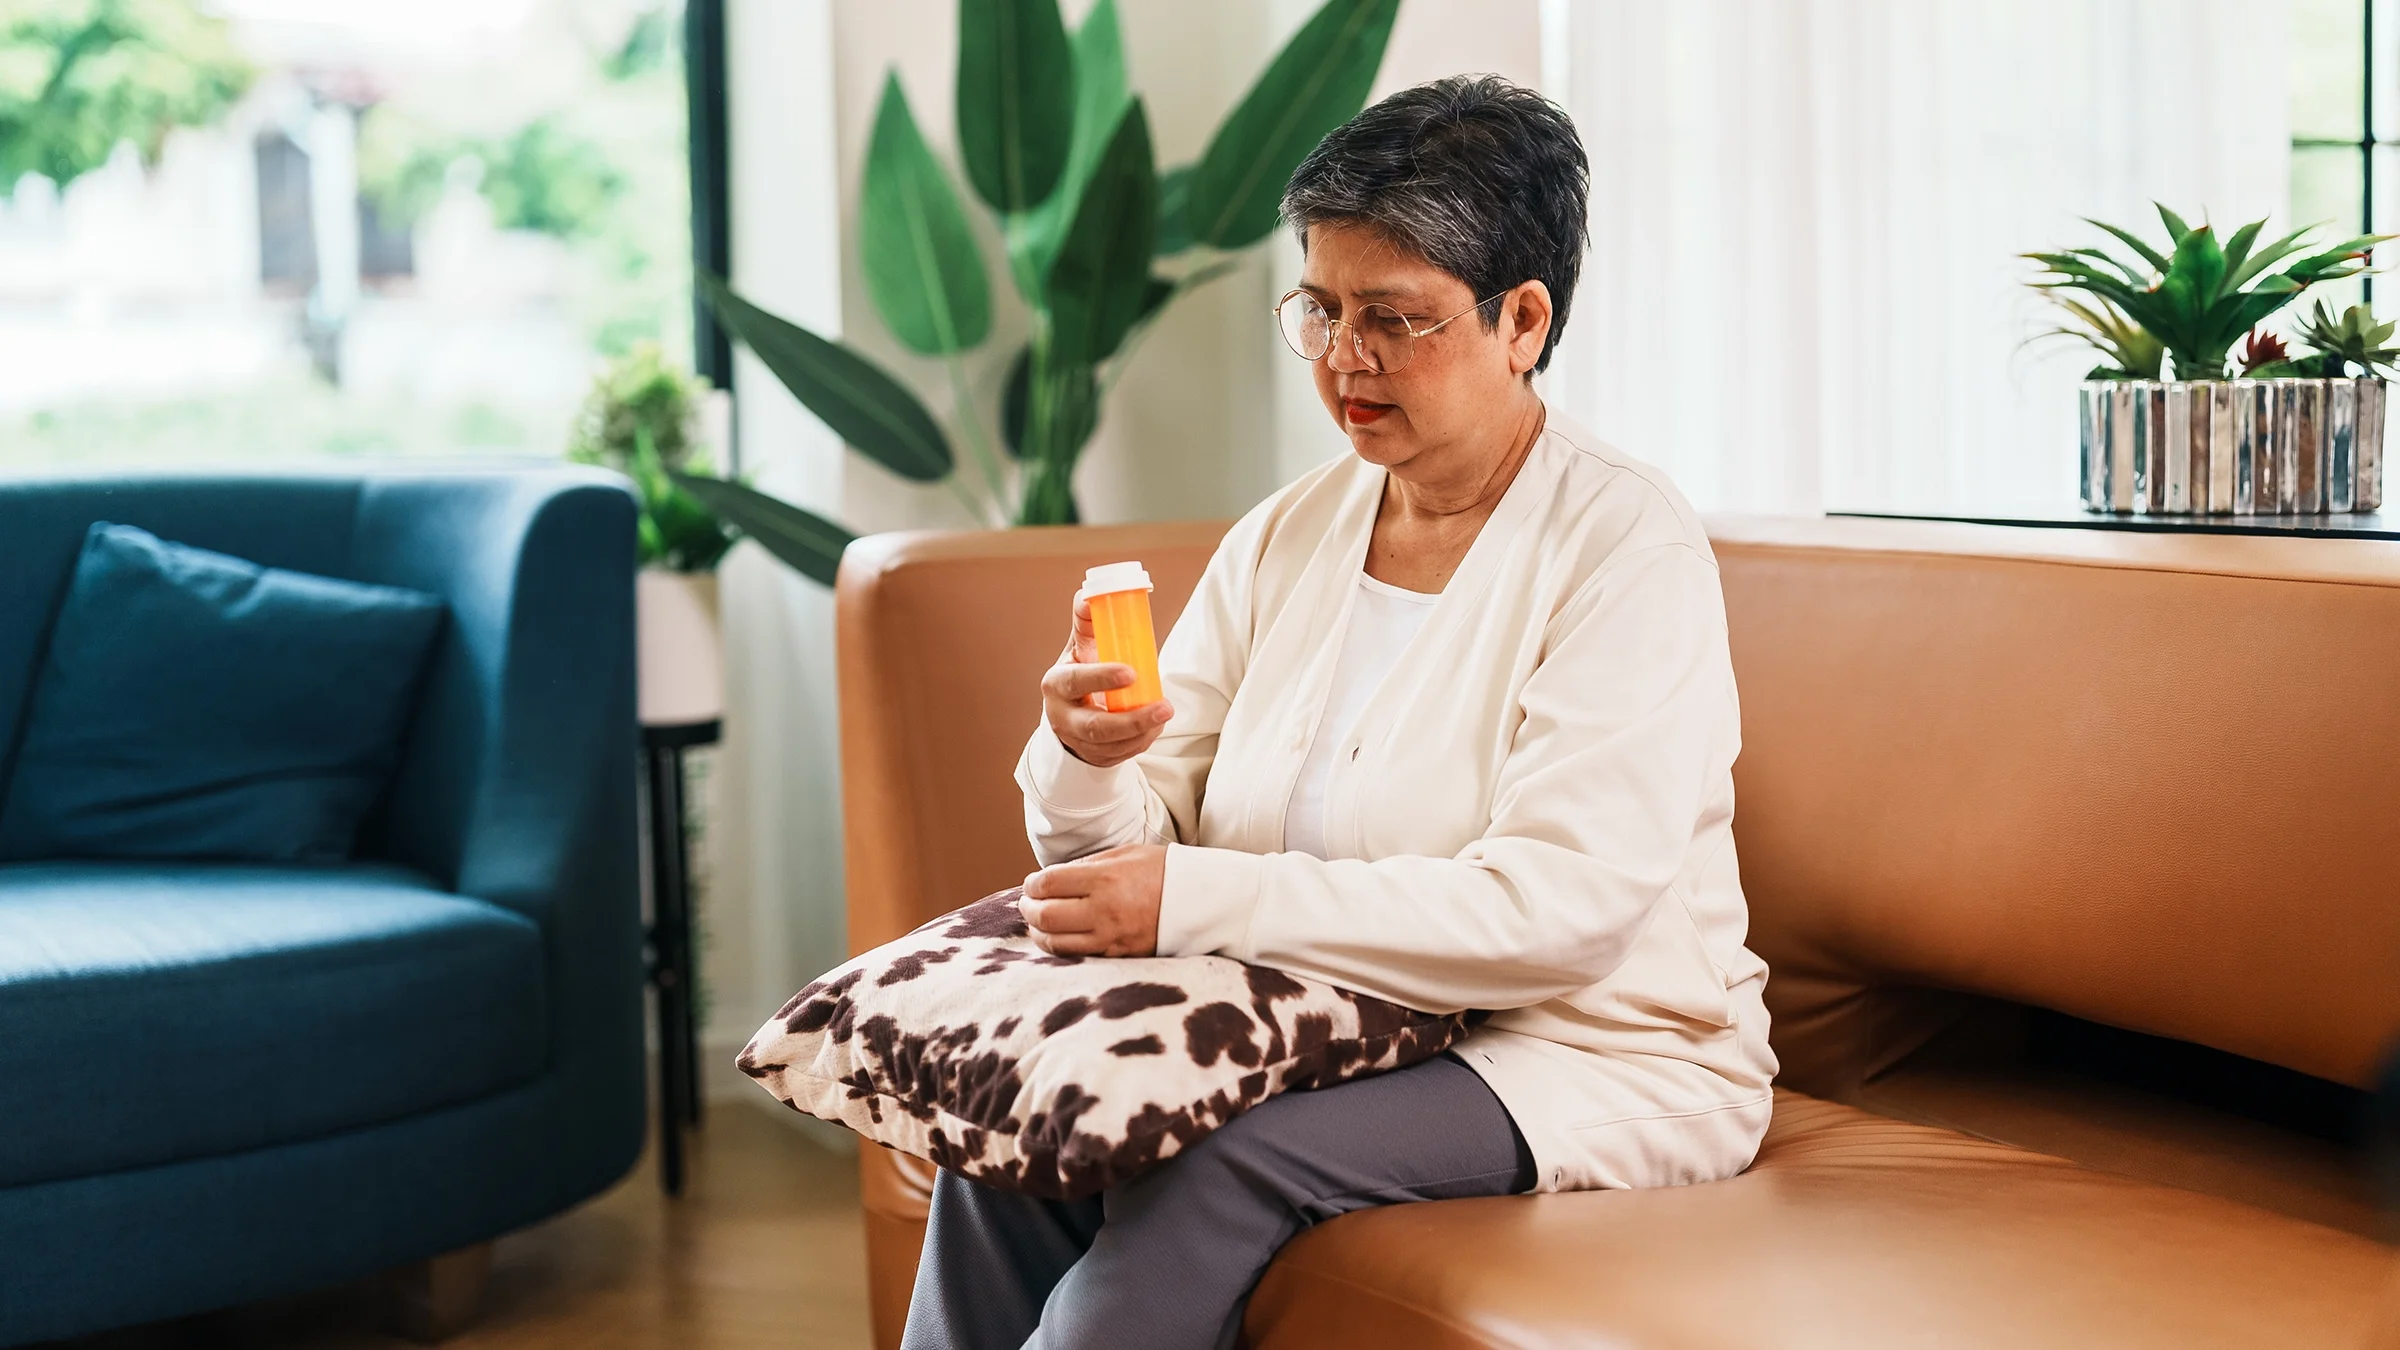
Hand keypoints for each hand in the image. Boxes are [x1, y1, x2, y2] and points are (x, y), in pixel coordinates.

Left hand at [1019, 844, 1166, 956]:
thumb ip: (1088, 865)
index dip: (1031, 884)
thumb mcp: (1126, 854)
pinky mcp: (1118, 955)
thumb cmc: (1164, 872)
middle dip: (1028, 908)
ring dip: (1039, 932)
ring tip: (1038, 922)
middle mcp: (1104, 910)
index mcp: (1105, 879)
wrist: (1203, 901)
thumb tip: (1054, 877)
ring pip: (1055, 942)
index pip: (1048, 883)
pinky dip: (1058, 947)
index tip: (1031, 884)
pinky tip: (1056, 938)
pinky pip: (1076, 956)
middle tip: (1028, 903)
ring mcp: (1110, 937)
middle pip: (1045, 915)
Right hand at [1042, 590, 1172, 768]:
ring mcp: (1078, 741)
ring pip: (1112, 745)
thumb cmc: (1080, 670)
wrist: (1069, 711)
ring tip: (1165, 712)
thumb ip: (1087, 620)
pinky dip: (1142, 741)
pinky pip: (1121, 754)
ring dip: (1143, 731)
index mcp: (1056, 684)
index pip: (1075, 682)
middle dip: (1132, 720)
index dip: (1101, 678)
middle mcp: (1062, 716)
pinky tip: (1156, 726)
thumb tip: (1090, 593)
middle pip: (1095, 727)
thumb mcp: (1080, 645)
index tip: (1131, 672)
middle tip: (1164, 706)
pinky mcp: (1094, 756)